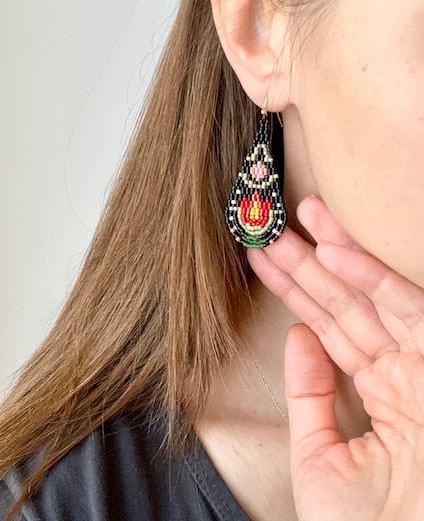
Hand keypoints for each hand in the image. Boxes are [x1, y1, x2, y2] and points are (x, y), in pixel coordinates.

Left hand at [246, 195, 423, 520]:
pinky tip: (334, 250)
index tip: (263, 260)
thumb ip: (310, 394)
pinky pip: (407, 311)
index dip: (296, 292)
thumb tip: (297, 335)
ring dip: (336, 253)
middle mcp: (404, 373)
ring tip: (300, 216)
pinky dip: (371, 279)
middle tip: (271, 226)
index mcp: (378, 394)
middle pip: (346, 305)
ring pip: (372, 296)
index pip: (329, 328)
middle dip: (307, 263)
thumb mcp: (321, 455)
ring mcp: (423, 367)